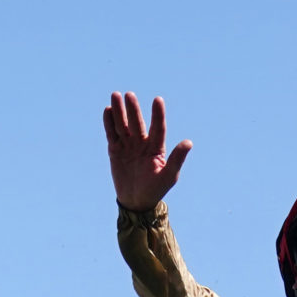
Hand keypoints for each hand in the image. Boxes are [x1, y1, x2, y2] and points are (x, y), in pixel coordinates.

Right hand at [103, 92, 191, 211]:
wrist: (137, 201)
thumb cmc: (156, 189)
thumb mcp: (169, 175)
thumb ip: (177, 159)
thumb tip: (189, 142)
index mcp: (157, 147)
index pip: (158, 128)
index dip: (158, 114)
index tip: (158, 100)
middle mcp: (142, 142)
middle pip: (138, 123)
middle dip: (133, 109)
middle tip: (129, 95)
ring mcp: (128, 145)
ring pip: (123, 124)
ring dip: (119, 111)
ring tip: (116, 95)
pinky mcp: (115, 149)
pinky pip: (112, 134)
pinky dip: (109, 123)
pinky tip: (107, 110)